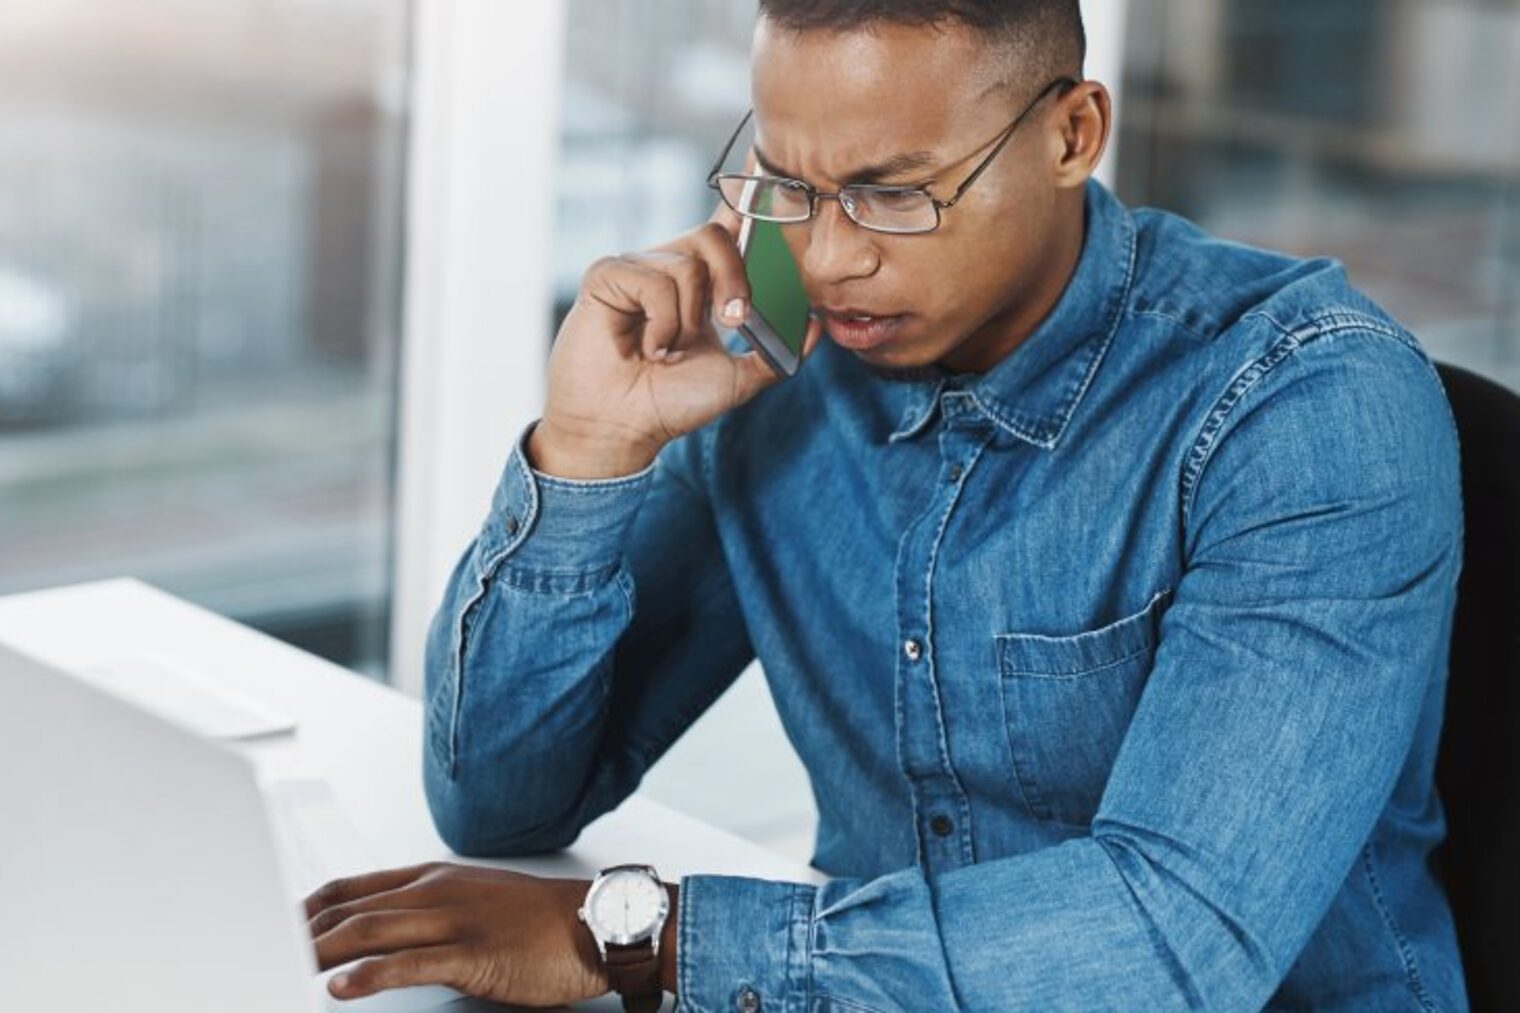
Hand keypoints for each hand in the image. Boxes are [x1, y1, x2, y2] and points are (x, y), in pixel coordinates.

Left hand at [304, 862, 606, 1005]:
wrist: (595, 923)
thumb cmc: (538, 920)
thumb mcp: (474, 901)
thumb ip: (428, 910)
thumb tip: (383, 932)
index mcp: (433, 878)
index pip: (351, 887)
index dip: (307, 907)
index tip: (276, 925)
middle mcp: (437, 892)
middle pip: (350, 909)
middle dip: (300, 932)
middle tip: (261, 949)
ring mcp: (454, 921)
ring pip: (370, 931)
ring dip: (319, 951)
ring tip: (282, 966)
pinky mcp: (473, 954)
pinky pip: (410, 964)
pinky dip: (369, 976)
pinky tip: (341, 988)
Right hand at [534, 201, 823, 477]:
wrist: (624, 429)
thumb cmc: (670, 403)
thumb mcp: (738, 378)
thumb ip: (778, 354)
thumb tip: (816, 326)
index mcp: (698, 284)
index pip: (726, 231)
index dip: (747, 211)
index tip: (770, 202)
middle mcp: (667, 267)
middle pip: (714, 234)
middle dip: (734, 278)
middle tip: (733, 321)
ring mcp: (636, 268)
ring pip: (686, 263)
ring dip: (688, 320)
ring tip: (669, 352)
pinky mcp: (606, 276)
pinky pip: (652, 280)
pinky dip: (661, 323)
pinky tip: (647, 350)